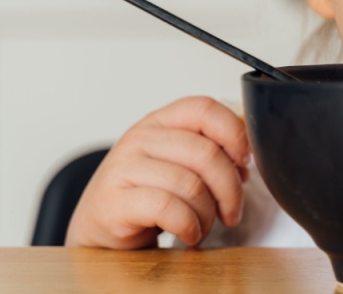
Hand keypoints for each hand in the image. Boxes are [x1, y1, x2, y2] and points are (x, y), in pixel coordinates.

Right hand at [65, 96, 251, 248]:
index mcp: (160, 121)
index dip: (233, 132)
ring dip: (209, 214)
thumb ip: (206, 152)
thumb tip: (245, 161)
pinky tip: (189, 234)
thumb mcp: (175, 162)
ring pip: (191, 185)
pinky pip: (169, 209)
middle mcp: (140, 138)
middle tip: (232, 211)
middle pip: (206, 153)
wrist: (97, 224)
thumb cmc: (144, 193)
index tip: (245, 161)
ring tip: (204, 225)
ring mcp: (124, 168)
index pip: (204, 108)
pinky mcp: (115, 202)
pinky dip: (189, 226)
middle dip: (230, 189)